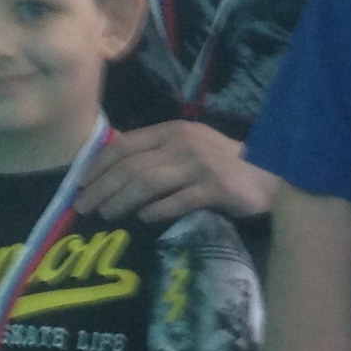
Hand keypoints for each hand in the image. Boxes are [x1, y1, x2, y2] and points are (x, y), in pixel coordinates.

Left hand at [80, 122, 280, 226]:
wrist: (272, 175)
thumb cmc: (224, 165)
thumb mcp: (188, 148)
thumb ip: (156, 154)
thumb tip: (114, 168)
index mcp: (172, 131)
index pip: (124, 146)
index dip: (98, 166)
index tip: (79, 185)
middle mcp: (183, 144)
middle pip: (131, 166)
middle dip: (102, 187)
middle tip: (83, 208)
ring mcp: (200, 166)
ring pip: (148, 183)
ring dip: (122, 200)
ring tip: (106, 216)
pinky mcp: (216, 188)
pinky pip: (179, 201)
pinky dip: (157, 210)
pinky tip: (143, 220)